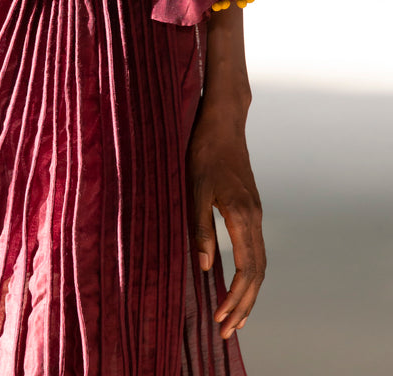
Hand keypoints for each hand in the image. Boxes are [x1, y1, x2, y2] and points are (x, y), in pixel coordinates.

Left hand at [187, 112, 265, 339]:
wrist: (223, 122)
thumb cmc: (204, 151)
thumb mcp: (195, 188)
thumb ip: (199, 227)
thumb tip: (203, 267)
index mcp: (241, 215)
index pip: (246, 270)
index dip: (235, 298)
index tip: (221, 319)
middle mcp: (254, 218)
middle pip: (257, 274)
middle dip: (244, 306)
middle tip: (228, 332)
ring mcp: (255, 213)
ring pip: (260, 263)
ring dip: (249, 294)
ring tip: (235, 318)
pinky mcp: (251, 208)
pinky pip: (256, 249)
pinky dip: (250, 274)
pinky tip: (239, 282)